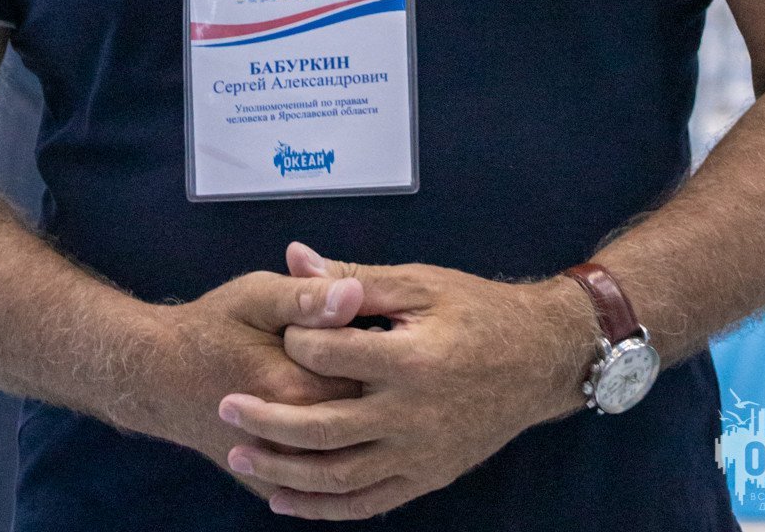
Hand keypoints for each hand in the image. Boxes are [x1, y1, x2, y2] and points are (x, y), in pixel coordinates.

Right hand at [130, 267, 366, 497]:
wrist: (159, 376)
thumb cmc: (210, 327)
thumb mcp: (257, 296)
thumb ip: (307, 297)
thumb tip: (355, 294)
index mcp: (295, 388)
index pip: (370, 376)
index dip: (377, 350)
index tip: (373, 328)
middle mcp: (291, 440)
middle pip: (363, 418)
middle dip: (372, 387)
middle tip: (362, 356)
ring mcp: (279, 469)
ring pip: (344, 451)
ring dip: (355, 420)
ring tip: (342, 382)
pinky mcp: (270, 483)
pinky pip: (319, 476)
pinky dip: (334, 450)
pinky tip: (328, 416)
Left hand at [216, 242, 595, 519]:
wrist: (540, 360)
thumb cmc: (478, 311)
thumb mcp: (419, 283)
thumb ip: (353, 280)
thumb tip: (295, 257)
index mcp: (411, 360)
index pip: (329, 356)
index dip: (296, 339)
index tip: (280, 329)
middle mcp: (413, 416)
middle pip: (323, 430)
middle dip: (266, 421)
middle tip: (224, 408)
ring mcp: (420, 455)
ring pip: (339, 478)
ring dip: (284, 472)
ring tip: (239, 457)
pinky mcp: (426, 478)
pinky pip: (367, 503)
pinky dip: (323, 509)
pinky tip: (284, 500)